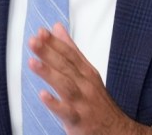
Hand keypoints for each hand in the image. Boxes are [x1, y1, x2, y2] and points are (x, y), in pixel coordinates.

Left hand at [27, 24, 151, 134]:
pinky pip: (66, 112)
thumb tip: (57, 28)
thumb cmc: (97, 101)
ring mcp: (82, 103)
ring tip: (33, 62)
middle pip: (66, 67)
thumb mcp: (87, 72)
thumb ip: (70, 50)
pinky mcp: (78, 120)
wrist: (118, 131)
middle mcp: (85, 85)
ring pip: (65, 86)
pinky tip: (43, 95)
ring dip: (49, 73)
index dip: (55, 42)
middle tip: (33, 41)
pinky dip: (55, 103)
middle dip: (49, 53)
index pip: (70, 54)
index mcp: (86, 73)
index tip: (41, 32)